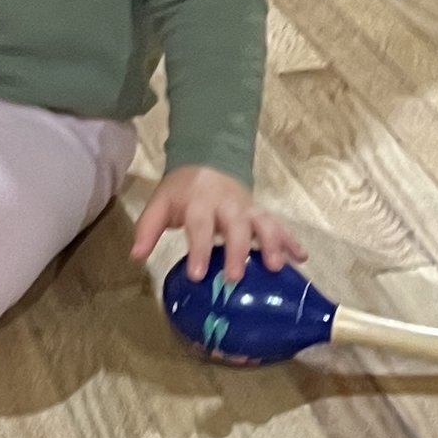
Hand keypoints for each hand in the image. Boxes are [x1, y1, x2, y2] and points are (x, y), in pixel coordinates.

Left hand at [130, 166, 306, 285]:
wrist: (209, 160)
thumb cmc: (183, 191)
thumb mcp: (160, 204)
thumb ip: (147, 229)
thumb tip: (135, 256)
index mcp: (200, 202)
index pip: (200, 225)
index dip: (199, 249)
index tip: (197, 275)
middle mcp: (227, 204)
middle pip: (236, 225)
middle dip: (238, 250)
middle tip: (236, 277)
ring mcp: (247, 208)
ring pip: (263, 222)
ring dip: (272, 243)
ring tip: (277, 267)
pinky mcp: (260, 213)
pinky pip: (278, 225)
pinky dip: (291, 240)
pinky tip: (301, 257)